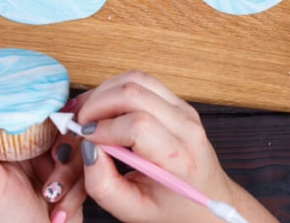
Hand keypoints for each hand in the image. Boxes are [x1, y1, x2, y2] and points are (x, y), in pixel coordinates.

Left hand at [0, 102, 84, 222]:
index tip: (53, 115)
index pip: (26, 113)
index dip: (41, 111)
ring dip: (68, 177)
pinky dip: (75, 191)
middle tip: (54, 165)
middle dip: (61, 152)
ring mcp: (54, 167)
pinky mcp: (74, 181)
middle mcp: (30, 154)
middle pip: (59, 128)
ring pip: (77, 149)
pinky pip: (88, 169)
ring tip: (51, 198)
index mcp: (6, 149)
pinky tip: (59, 209)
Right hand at [76, 71, 276, 222]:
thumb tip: (87, 149)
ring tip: (90, 115)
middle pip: (134, 92)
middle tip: (80, 123)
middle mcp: (186, 127)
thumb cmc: (172, 208)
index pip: (137, 125)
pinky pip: (143, 81)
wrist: (210, 200)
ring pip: (137, 79)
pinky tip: (105, 109)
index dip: (103, 128)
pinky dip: (116, 88)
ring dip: (105, 92)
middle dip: (97, 103)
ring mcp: (184, 109)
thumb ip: (103, 186)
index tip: (83, 138)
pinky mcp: (178, 102)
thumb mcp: (132, 210)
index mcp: (178, 158)